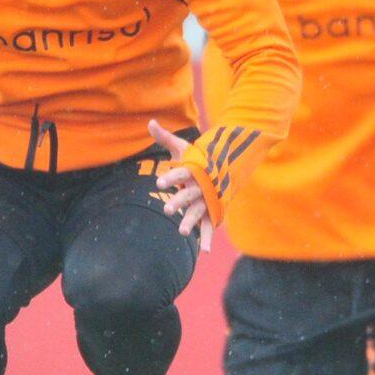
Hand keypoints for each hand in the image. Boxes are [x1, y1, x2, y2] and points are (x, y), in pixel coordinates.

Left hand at [148, 121, 214, 251]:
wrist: (225, 168)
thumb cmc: (198, 160)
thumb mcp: (184, 148)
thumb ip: (165, 138)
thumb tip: (150, 122)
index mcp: (192, 172)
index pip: (180, 173)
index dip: (171, 177)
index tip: (159, 182)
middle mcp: (200, 187)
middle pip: (188, 195)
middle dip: (178, 202)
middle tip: (167, 209)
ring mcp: (206, 201)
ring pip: (197, 212)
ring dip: (190, 222)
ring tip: (181, 231)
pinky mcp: (211, 212)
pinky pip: (208, 227)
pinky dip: (206, 238)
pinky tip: (204, 252)